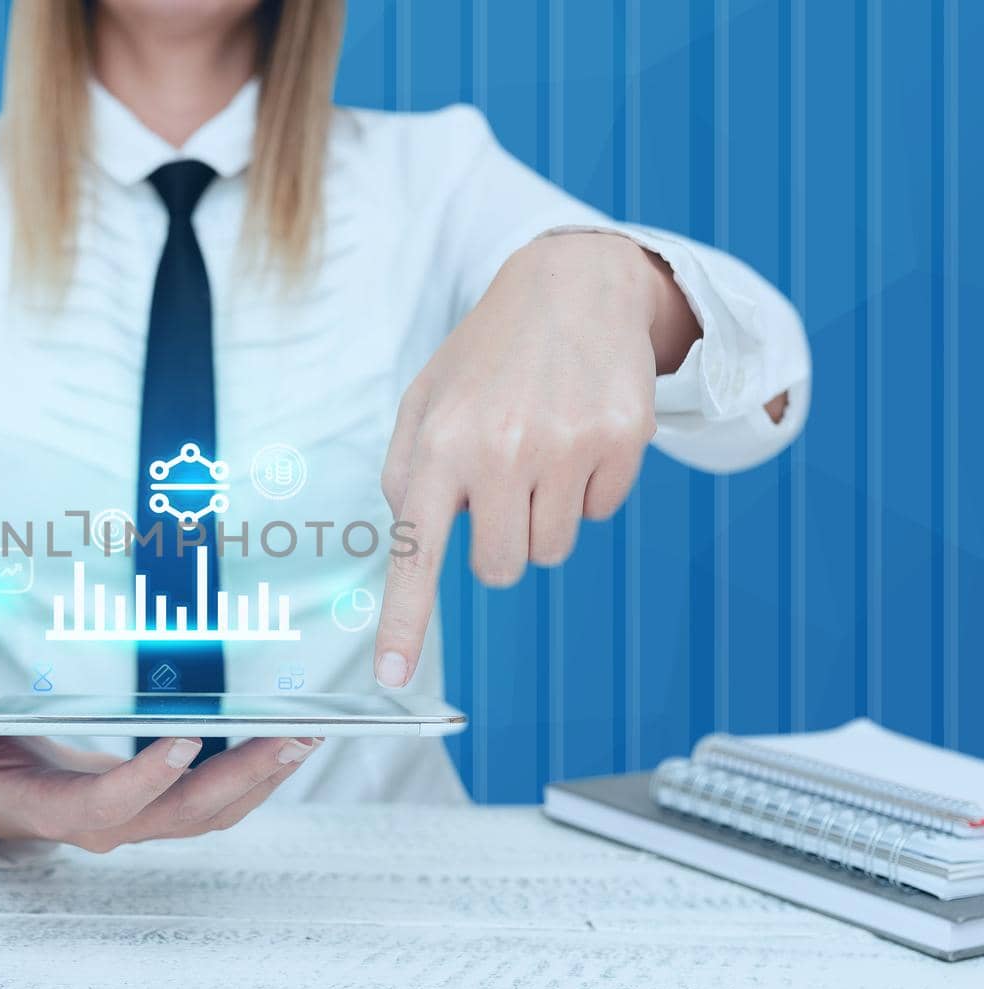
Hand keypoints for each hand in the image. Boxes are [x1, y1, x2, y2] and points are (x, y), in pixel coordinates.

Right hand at [0, 733, 319, 852]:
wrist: (5, 796)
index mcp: (63, 812)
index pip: (111, 805)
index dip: (147, 778)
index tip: (185, 739)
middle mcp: (114, 826)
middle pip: (186, 814)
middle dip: (241, 778)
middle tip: (290, 736)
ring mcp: (146, 821)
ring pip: (214, 812)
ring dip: (263, 777)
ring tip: (306, 735)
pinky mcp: (166, 808)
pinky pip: (220, 802)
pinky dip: (257, 774)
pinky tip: (287, 741)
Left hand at [374, 233, 679, 688]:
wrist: (572, 286)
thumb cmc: (486, 359)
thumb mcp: (423, 402)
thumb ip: (405, 476)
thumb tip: (411, 546)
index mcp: (438, 446)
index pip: (417, 552)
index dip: (405, 621)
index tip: (393, 677)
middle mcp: (500, 450)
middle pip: (500, 568)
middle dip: (499, 544)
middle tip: (501, 487)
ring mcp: (566, 447)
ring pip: (552, 550)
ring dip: (542, 519)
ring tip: (538, 452)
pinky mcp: (621, 440)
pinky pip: (600, 514)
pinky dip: (588, 489)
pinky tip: (577, 435)